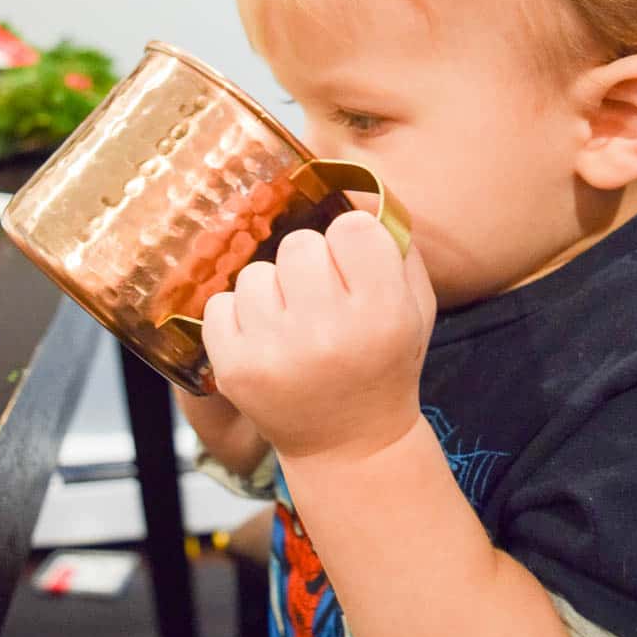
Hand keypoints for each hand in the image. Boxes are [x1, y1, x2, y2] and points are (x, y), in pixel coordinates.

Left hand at [202, 210, 435, 463]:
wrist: (350, 445)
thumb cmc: (383, 364)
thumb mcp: (416, 306)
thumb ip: (397, 245)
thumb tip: (361, 191)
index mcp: (383, 311)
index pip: (351, 228)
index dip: (351, 246)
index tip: (353, 272)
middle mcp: (330, 332)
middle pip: (300, 244)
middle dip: (310, 265)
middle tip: (321, 301)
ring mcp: (277, 352)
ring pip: (256, 273)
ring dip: (272, 292)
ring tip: (293, 325)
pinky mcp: (236, 368)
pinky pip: (220, 305)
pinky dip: (239, 318)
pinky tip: (266, 341)